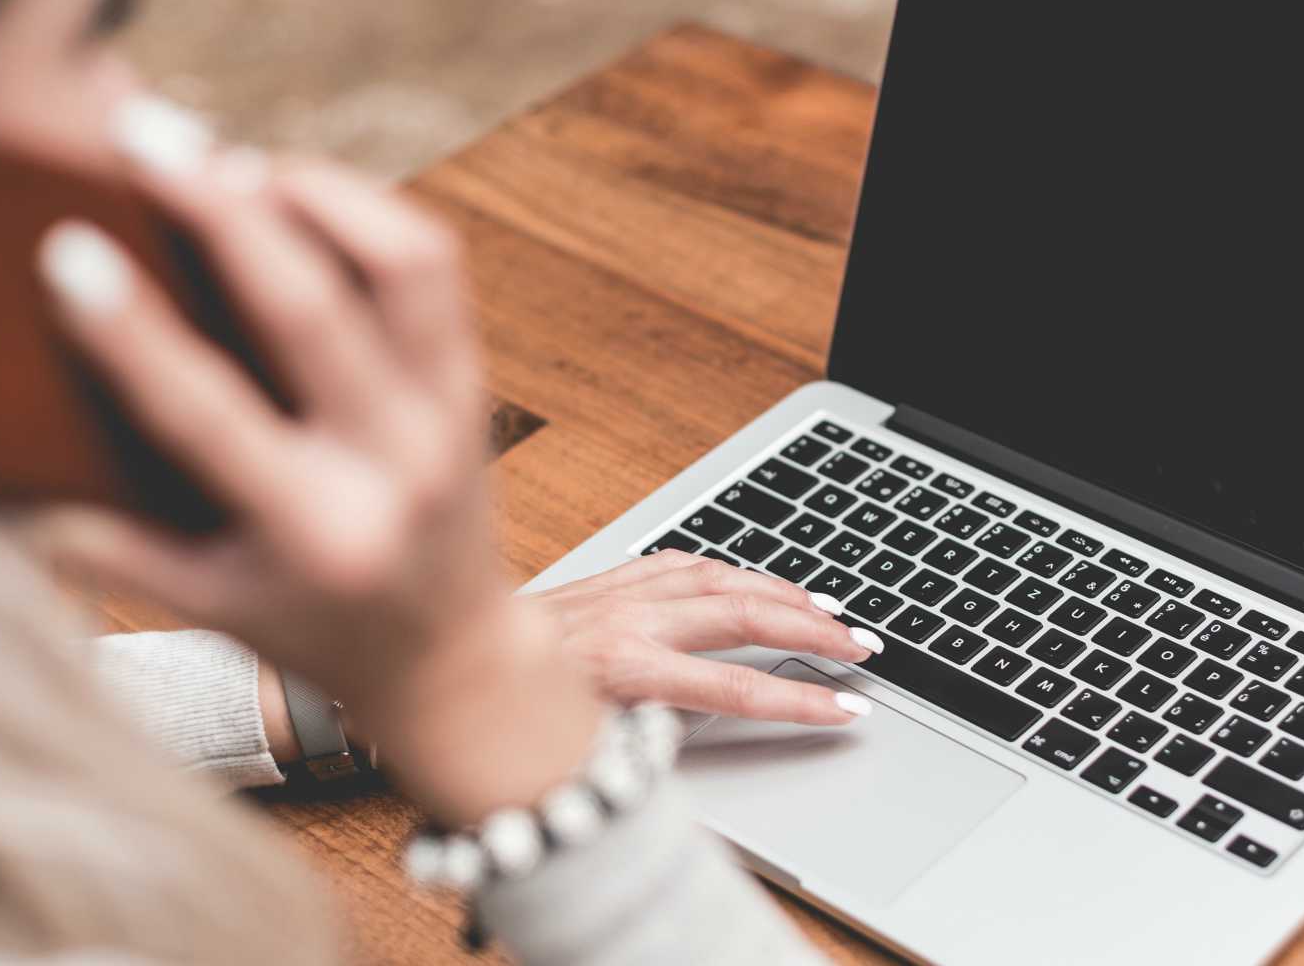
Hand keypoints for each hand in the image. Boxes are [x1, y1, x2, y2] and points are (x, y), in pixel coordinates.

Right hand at [22, 98, 605, 820]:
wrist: (452, 657)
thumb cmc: (314, 627)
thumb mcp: (208, 607)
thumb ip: (109, 551)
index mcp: (312, 530)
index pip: (209, 414)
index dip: (132, 330)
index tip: (66, 250)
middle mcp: (391, 465)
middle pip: (311, 311)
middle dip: (223, 211)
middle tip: (147, 138)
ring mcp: (448, 415)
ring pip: (406, 264)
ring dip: (316, 192)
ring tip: (229, 161)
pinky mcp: (474, 380)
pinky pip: (435, 269)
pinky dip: (367, 212)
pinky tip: (296, 191)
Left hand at [529, 551, 881, 724]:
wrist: (440, 652)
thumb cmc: (498, 710)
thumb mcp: (573, 741)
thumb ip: (638, 739)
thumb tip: (691, 736)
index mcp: (625, 667)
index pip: (736, 686)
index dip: (799, 700)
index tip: (846, 709)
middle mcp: (630, 619)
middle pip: (744, 616)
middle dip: (812, 629)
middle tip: (863, 645)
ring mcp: (620, 591)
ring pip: (721, 578)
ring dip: (782, 591)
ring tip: (828, 609)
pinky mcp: (608, 576)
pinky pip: (681, 562)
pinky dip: (726, 568)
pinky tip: (749, 578)